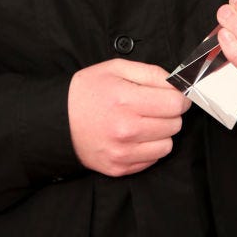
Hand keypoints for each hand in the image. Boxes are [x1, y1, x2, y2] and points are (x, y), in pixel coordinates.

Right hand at [68, 59, 191, 175]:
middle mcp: (126, 128)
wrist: (57, 120)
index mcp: (125, 99)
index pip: (175, 103)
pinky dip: (149, 148)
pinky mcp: (119, 168)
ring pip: (167, 145)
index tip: (174, 95)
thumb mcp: (115, 69)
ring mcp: (122, 151)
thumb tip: (176, 83)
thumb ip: (150, 72)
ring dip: (161, 133)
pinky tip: (135, 137)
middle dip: (169, 114)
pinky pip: (152, 160)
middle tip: (154, 107)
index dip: (179, 97)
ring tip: (144, 122)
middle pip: (174, 124)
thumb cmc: (86, 91)